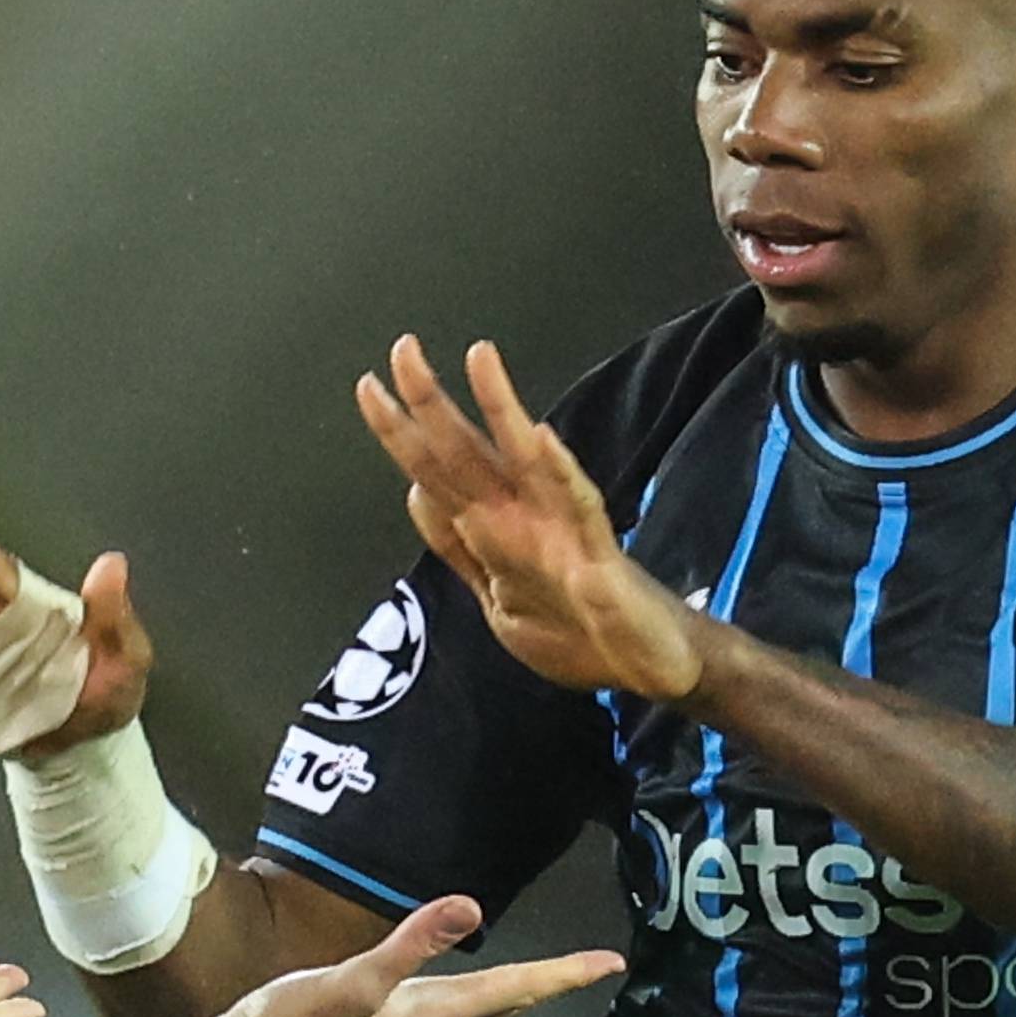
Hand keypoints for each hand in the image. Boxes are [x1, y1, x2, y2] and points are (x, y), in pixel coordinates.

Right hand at [221, 894, 626, 1016]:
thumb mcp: (351, 980)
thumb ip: (408, 945)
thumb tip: (467, 906)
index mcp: (427, 1015)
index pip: (510, 991)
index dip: (562, 976)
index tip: (610, 963)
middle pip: (503, 1006)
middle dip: (549, 987)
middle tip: (594, 970)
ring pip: (477, 1015)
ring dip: (514, 997)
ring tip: (544, 982)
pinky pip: (446, 1014)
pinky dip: (473, 1000)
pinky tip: (459, 996)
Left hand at [354, 335, 708, 700]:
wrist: (647, 667)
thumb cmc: (578, 626)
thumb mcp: (495, 593)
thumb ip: (456, 546)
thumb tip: (415, 493)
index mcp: (494, 529)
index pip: (436, 471)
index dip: (400, 432)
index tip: (368, 386)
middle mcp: (524, 517)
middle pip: (467, 452)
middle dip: (431, 402)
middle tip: (403, 349)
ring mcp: (561, 530)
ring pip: (523, 459)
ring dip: (500, 408)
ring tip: (479, 361)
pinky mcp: (598, 556)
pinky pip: (578, 508)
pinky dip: (560, 473)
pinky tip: (542, 439)